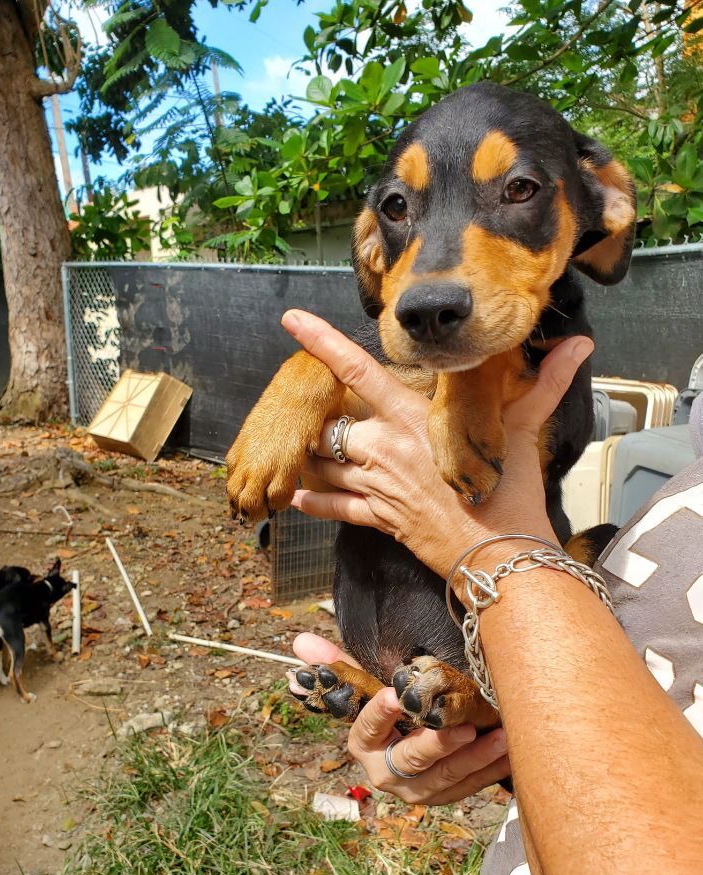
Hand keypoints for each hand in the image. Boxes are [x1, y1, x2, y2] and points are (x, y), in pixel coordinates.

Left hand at [282, 309, 593, 580]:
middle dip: (323, 417)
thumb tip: (582, 346)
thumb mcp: (525, 431)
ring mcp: (377, 485)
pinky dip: (314, 503)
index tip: (292, 320)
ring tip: (306, 449)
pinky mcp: (379, 518)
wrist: (500, 554)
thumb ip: (545, 384)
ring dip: (313, 456)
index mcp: (413, 418)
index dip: (323, 341)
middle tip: (324, 411)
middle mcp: (385, 448)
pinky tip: (297, 497)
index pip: (359, 370)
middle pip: (331, 422)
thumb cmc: (512, 492)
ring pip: (325, 463)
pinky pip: (334, 508)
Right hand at [293, 633, 509, 804]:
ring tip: (499, 737)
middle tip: (463, 728)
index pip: (368, 730)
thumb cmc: (389, 711)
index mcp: (364, 745)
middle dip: (438, 747)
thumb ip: (337, 667)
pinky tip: (511, 751)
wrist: (406, 750)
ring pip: (447, 779)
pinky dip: (492, 770)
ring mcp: (418, 790)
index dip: (380, 714)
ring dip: (475, 760)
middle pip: (412, 762)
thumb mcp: (364, 689)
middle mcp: (388, 773)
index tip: (394, 695)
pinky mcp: (446, 795)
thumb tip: (298, 642)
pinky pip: (471, 787)